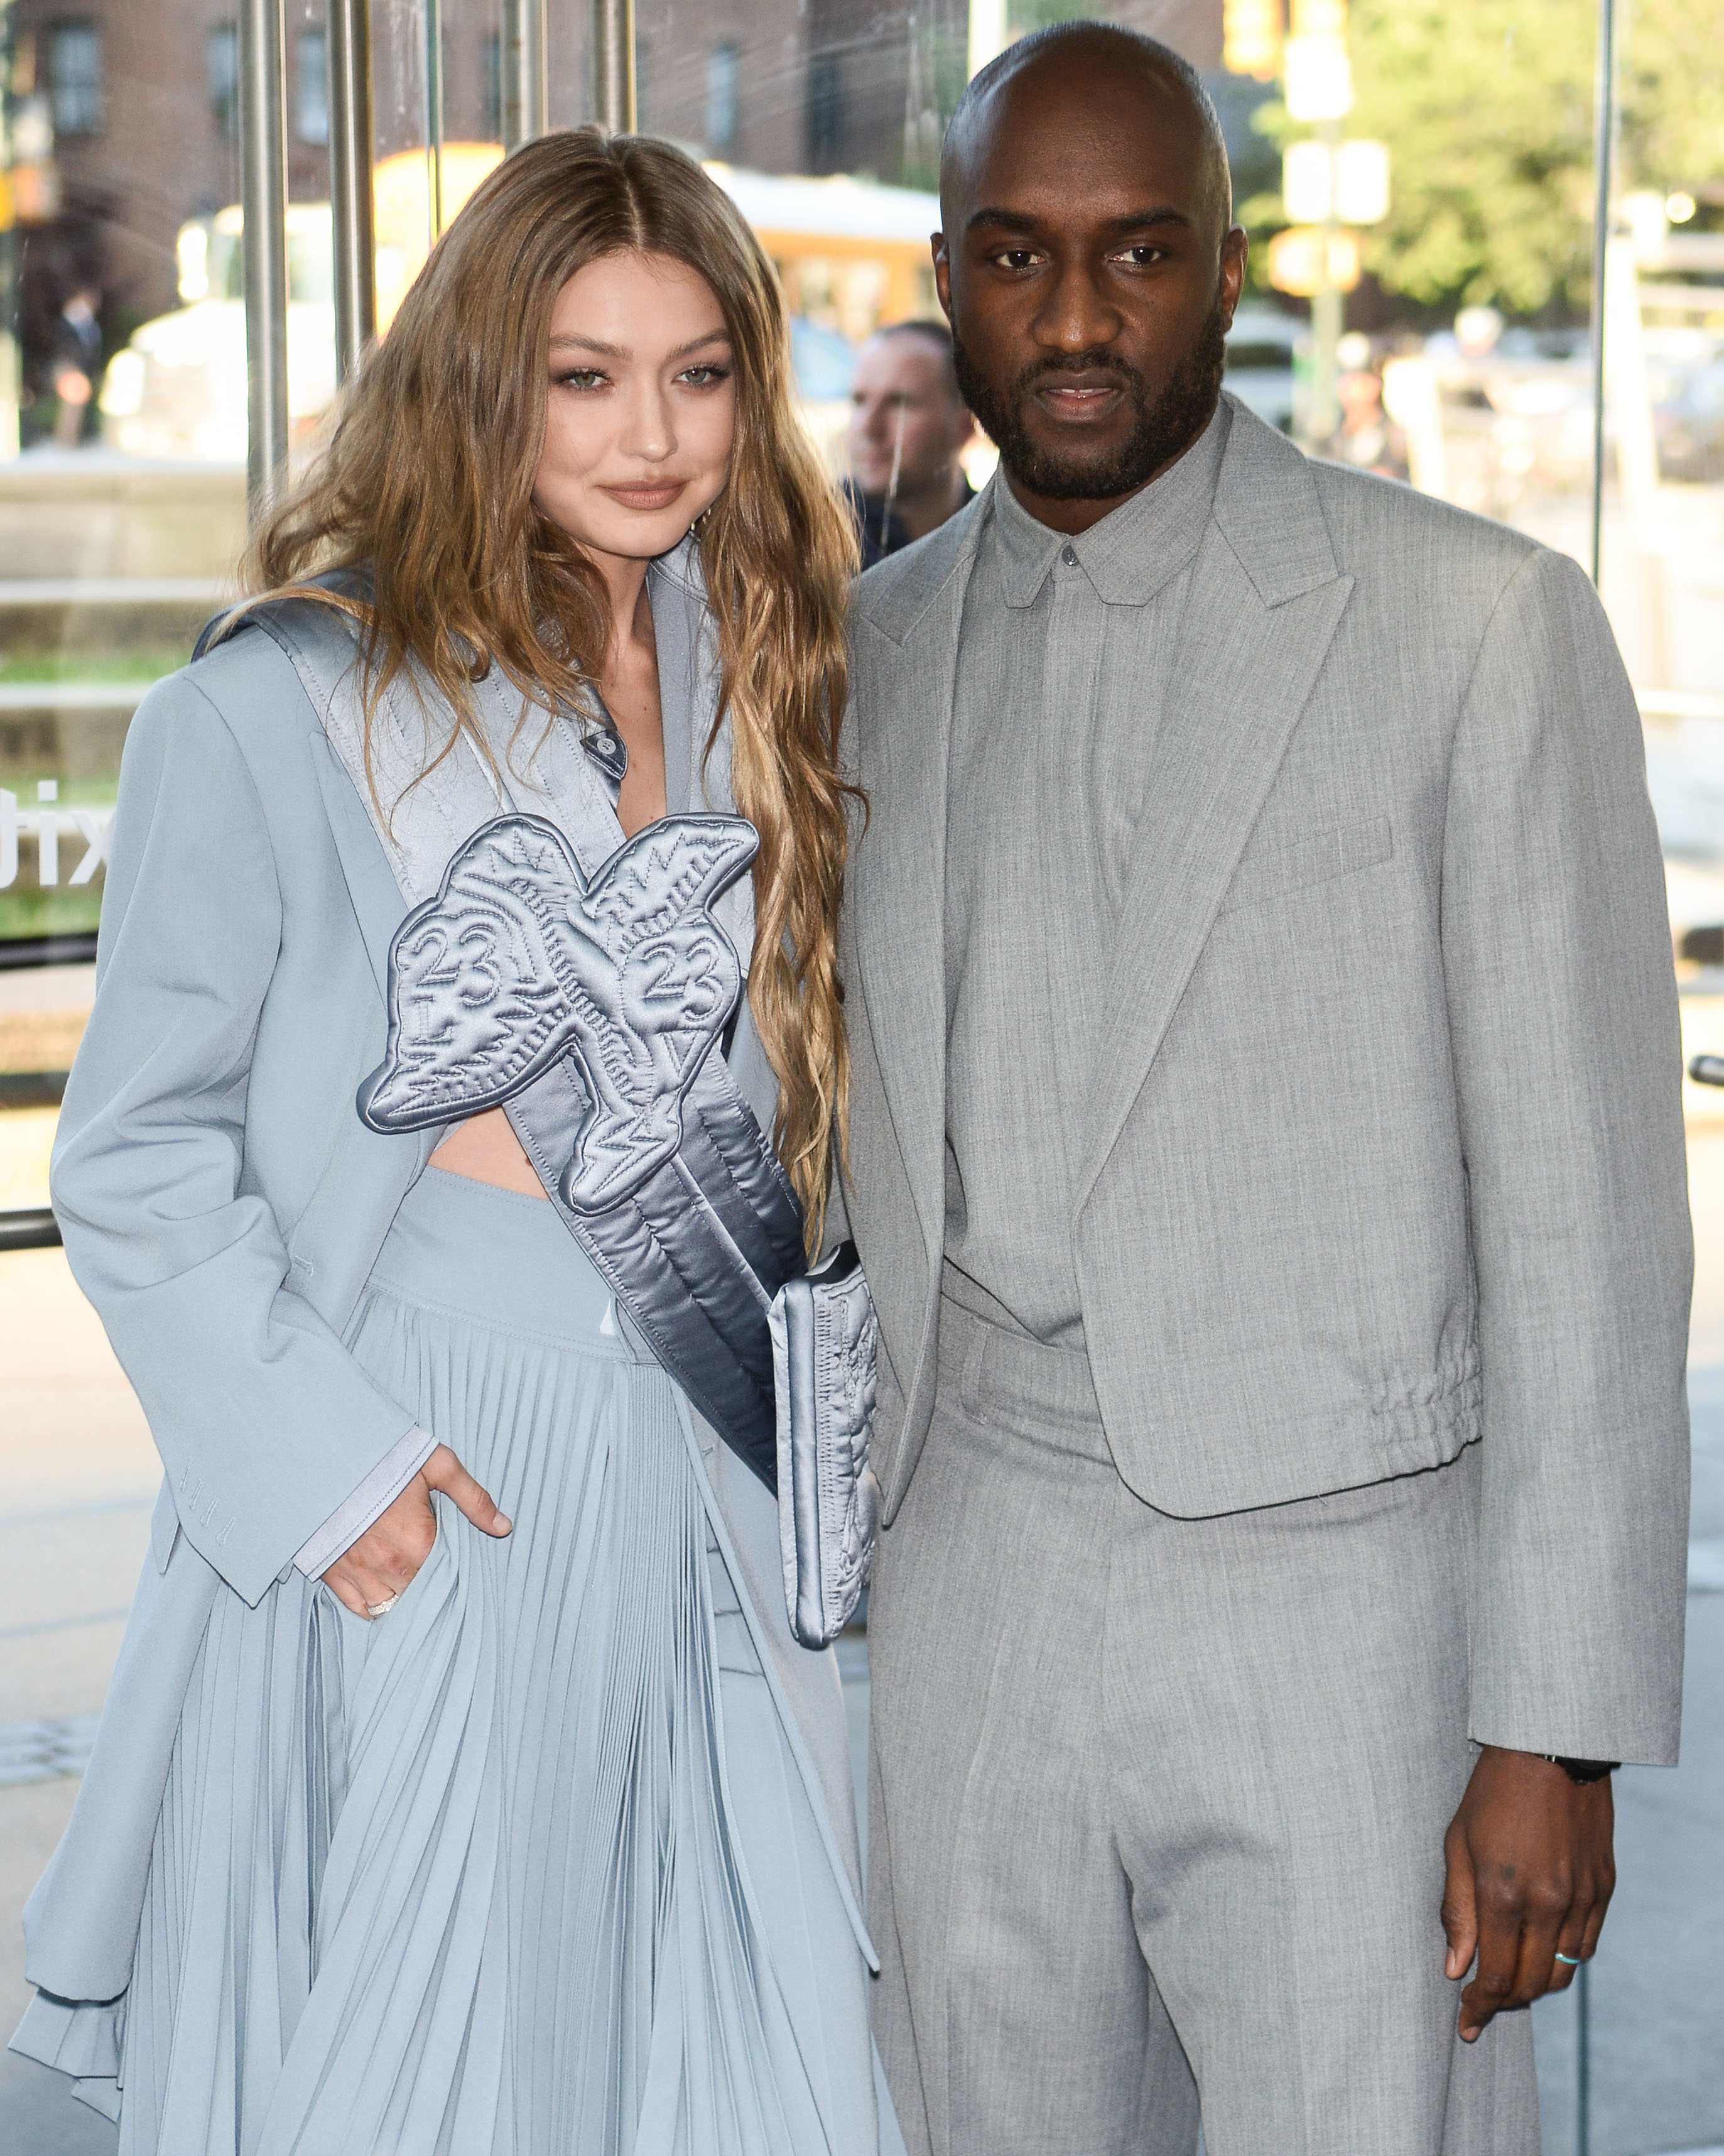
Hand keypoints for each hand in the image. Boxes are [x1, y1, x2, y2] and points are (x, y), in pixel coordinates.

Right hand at [321, 1443, 510, 1618]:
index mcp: (418, 1543)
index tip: (456, 1563)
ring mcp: (359, 1573)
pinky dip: (373, 1604)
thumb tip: (504, 1527)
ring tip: (410, 1579)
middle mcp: (389, 1566)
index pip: (448, 1578)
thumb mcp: (437, 1465)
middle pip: (420, 1595)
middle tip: (433, 1569)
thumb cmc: (383, 1457)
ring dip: (403, 1596)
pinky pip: (360, 1608)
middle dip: (430, 1586)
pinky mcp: (333, 1573)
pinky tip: (384, 1588)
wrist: (324, 1454)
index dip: (455, 1573)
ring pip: (391, 1606)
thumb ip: (474, 1498)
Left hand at [1442, 1745, 1614, 2040]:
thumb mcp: (1457, 1844)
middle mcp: (1548, 1904)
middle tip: (1483, 2002)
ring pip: (1563, 1974)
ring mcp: (1582, 1900)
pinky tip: (1540, 1950)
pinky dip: (1562, 1960)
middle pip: (1531, 1985)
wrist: (1550, 1752)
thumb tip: (1455, 1968)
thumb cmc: (1491, 1794)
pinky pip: (1585, 1947)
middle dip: (1504, 2003)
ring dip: (1535, 1986)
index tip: (1465, 2022)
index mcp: (1503, 1894)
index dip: (1478, 2006)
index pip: (1494, 1976)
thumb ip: (1455, 1910)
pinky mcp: (1604, 1890)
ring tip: (1510, 1979)